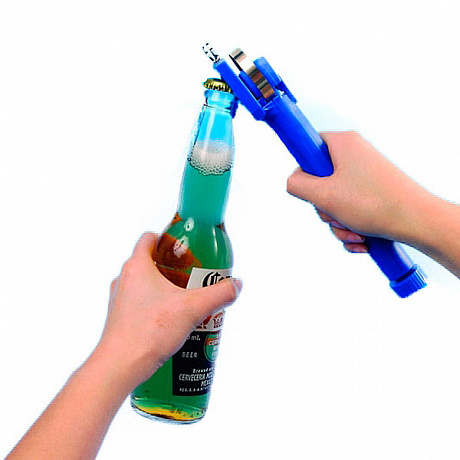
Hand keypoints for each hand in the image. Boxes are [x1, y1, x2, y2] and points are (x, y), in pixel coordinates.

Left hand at [97, 232, 241, 389]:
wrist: (120, 366)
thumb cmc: (150, 331)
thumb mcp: (193, 309)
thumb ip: (218, 294)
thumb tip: (236, 285)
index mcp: (137, 266)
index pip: (149, 238)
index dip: (168, 239)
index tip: (186, 250)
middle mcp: (123, 279)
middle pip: (150, 262)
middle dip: (173, 268)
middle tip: (194, 277)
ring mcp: (119, 300)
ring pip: (144, 284)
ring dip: (164, 289)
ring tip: (185, 302)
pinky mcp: (120, 319)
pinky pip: (140, 304)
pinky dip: (155, 306)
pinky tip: (172, 322)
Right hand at [287, 131, 430, 251]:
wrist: (418, 221)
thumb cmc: (373, 204)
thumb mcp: (324, 195)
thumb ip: (297, 185)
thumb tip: (293, 182)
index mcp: (342, 143)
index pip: (308, 148)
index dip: (304, 171)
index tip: (310, 189)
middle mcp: (354, 154)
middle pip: (319, 180)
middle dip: (324, 208)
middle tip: (335, 216)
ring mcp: (365, 174)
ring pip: (334, 200)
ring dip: (338, 222)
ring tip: (354, 233)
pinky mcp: (373, 192)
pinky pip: (350, 209)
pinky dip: (351, 226)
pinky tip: (362, 240)